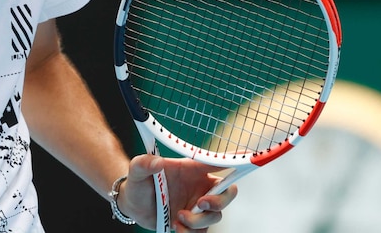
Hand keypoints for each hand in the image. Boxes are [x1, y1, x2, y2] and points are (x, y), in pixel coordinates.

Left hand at [118, 154, 237, 231]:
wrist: (133, 204)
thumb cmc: (138, 181)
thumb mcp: (136, 170)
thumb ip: (143, 163)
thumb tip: (156, 162)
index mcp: (192, 169)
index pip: (218, 162)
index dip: (235, 159)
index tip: (247, 156)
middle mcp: (199, 187)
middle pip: (227, 192)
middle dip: (219, 200)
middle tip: (201, 203)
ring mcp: (198, 206)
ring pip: (215, 216)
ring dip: (199, 220)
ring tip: (178, 217)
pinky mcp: (193, 223)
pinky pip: (203, 232)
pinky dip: (192, 232)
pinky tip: (177, 227)